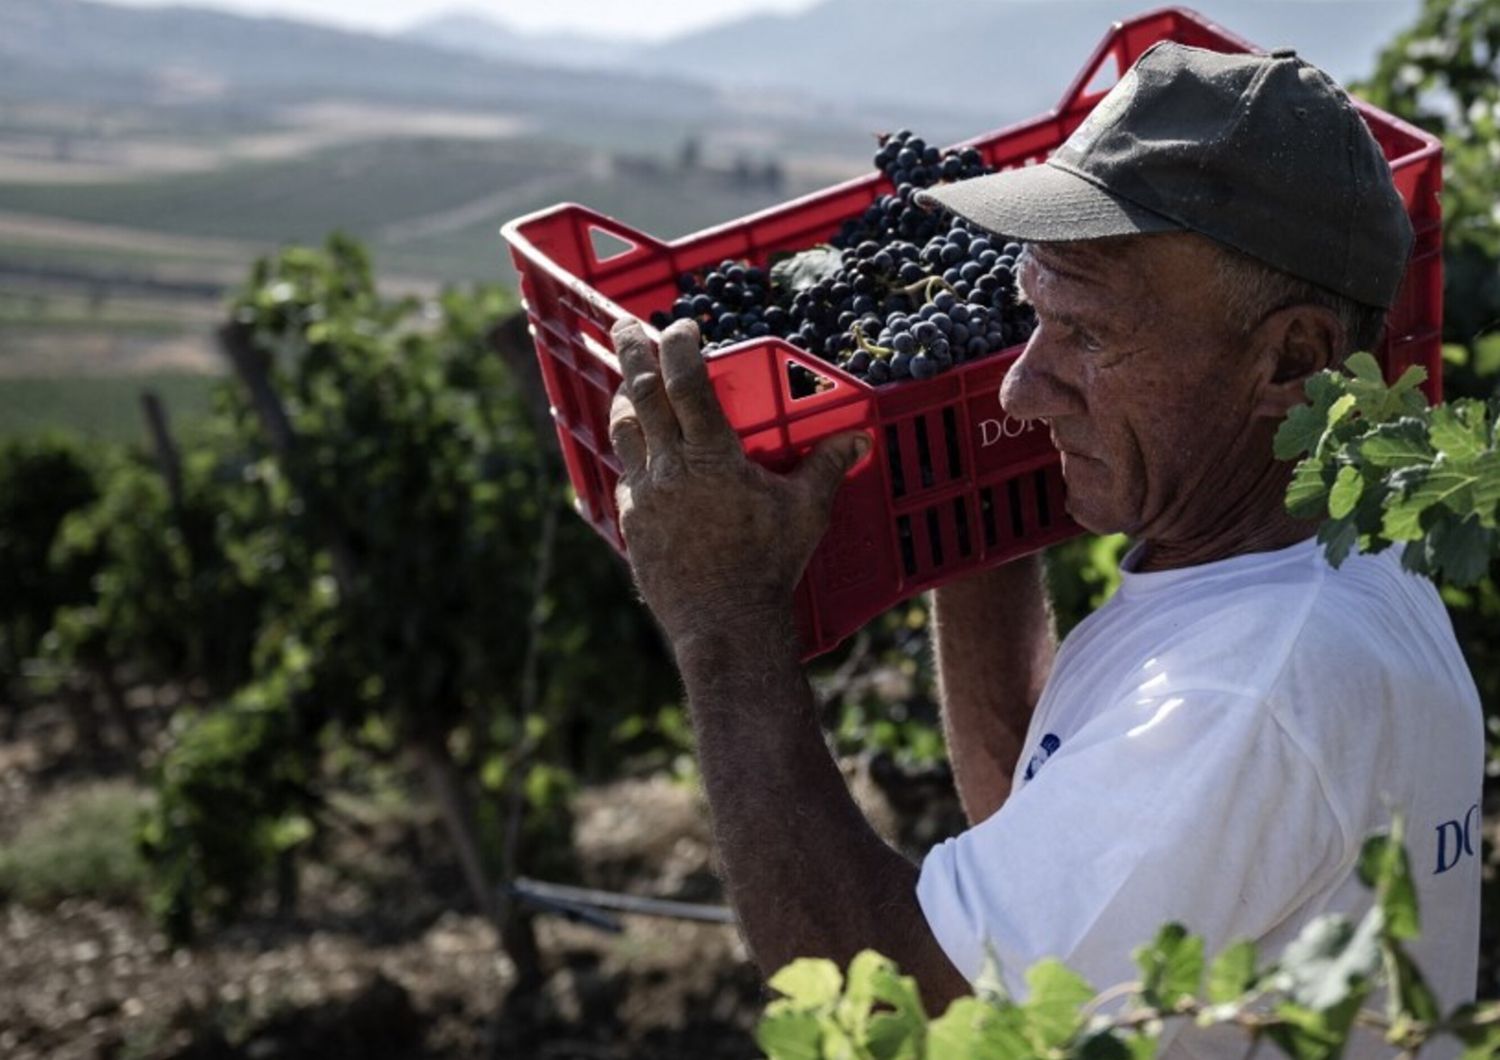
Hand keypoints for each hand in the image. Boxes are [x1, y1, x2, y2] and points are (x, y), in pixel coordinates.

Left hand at [608, 318, 869, 646]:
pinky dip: (634, 454)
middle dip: (633, 351)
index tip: (684, 326)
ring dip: (627, 400)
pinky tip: (646, 455)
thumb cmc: (769, 566)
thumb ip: (827, 467)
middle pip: (640, 393)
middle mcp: (670, 467)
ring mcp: (644, 494)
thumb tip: (860, 438)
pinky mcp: (631, 521)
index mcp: (712, 457)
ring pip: (624, 430)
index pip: (687, 383)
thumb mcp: (806, 512)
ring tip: (633, 385)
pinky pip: (626, 474)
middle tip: (626, 324)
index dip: (680, 346)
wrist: (724, 623)